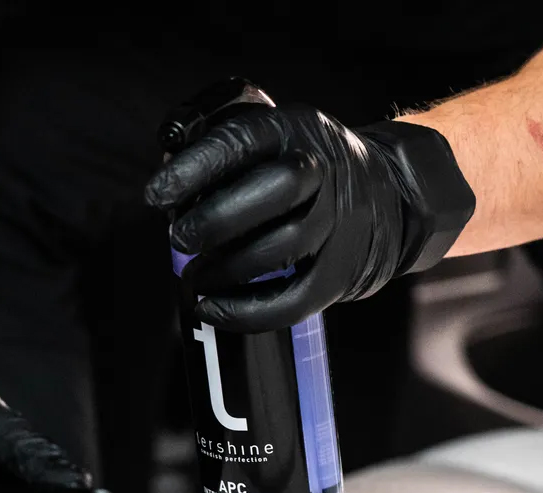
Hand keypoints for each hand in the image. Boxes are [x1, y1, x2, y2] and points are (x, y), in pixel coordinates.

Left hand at [145, 104, 474, 331]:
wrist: (386, 197)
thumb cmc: (303, 168)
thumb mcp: (270, 135)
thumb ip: (217, 144)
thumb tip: (166, 170)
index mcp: (295, 129)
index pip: (244, 140)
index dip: (195, 168)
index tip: (157, 195)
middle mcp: (324, 172)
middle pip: (277, 189)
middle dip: (218, 218)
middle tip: (181, 238)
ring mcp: (339, 224)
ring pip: (284, 248)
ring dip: (226, 270)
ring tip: (195, 277)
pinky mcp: (340, 273)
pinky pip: (294, 301)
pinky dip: (246, 312)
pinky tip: (211, 309)